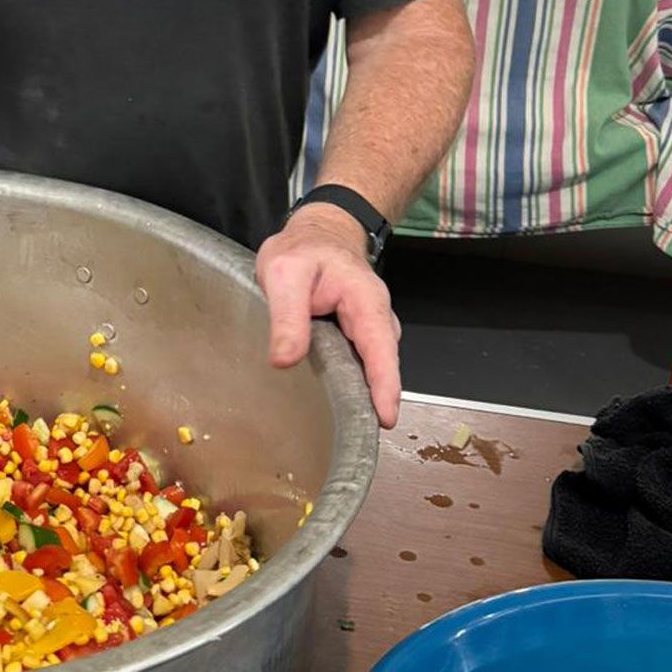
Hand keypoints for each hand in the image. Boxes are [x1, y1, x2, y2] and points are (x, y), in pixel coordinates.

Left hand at [254, 206, 401, 427]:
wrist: (319, 232)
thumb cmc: (304, 248)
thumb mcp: (285, 273)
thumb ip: (287, 316)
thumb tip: (285, 360)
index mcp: (365, 301)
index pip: (380, 349)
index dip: (384, 386)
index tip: (386, 418)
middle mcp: (375, 318)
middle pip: (381, 366)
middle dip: (376, 401)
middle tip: (361, 438)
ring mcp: (368, 329)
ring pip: (370, 368)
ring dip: (363, 396)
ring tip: (350, 432)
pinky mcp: (356, 338)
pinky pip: (359, 365)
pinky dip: (353, 385)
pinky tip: (339, 408)